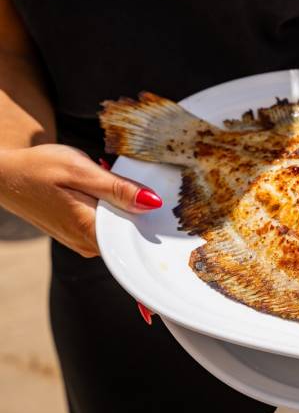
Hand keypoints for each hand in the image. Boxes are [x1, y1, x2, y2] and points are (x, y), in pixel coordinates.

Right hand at [0, 144, 161, 256]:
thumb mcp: (80, 170)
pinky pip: (110, 229)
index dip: (155, 228)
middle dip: (145, 216)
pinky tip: (119, 197)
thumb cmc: (39, 168)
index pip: (134, 243)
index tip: (169, 216)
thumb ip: (117, 189)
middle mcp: (87, 244)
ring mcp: (83, 242)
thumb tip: (152, 203)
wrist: (6, 176)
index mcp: (88, 229)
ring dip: (131, 212)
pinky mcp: (81, 236)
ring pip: (121, 232)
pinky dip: (118, 213)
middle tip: (154, 194)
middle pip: (131, 236)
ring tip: (133, 191)